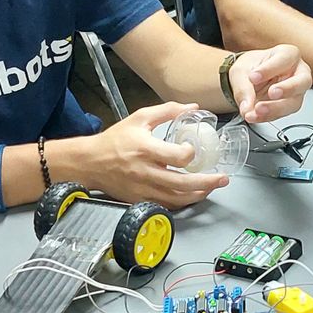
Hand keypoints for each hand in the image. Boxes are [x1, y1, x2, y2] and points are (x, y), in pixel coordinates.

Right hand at [68, 102, 229, 207]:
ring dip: (198, 195)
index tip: (193, 149)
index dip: (191, 154)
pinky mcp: (139, 200)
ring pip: (176, 198)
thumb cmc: (114, 140)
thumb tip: (192, 108)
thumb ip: (167, 111)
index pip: (177, 157)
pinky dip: (181, 202)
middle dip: (207, 183)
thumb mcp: (140, 119)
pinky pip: (165, 205)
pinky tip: (191, 196)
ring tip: (211, 188)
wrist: (90, 162)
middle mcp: (145, 171)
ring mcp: (142, 189)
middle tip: (222, 179)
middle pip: (182, 183)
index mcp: (146, 149)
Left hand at [228, 45, 310, 122]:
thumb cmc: (251, 68)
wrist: (249, 80)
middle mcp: (297, 72)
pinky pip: (282, 114)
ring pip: (294, 102)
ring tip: (257, 110)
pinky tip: (255, 116)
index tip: (253, 77)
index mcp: (288, 54)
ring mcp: (295, 91)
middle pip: (302, 81)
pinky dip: (267, 117)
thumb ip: (243, 87)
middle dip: (288, 89)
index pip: (285, 59)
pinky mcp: (288, 106)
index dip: (270, 69)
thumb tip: (247, 105)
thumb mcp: (240, 71)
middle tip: (271, 93)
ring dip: (275, 108)